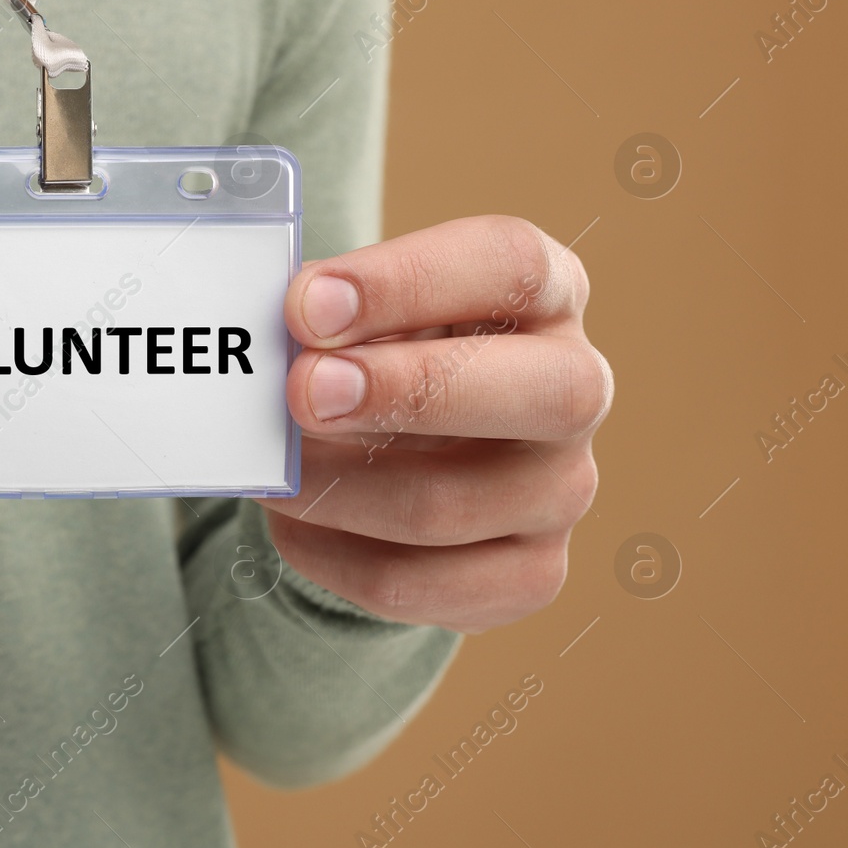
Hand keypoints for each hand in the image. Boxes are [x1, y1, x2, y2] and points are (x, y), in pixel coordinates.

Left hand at [260, 216, 610, 632]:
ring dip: (338, 488)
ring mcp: (561, 491)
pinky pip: (416, 582)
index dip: (406, 283)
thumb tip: (273, 333)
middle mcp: (575, 389)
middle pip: (547, 394)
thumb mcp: (360, 308)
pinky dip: (331, 554)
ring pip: (452, 506)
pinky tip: (291, 520)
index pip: (510, 265)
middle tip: (301, 392)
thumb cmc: (372, 349)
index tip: (306, 305)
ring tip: (272, 467)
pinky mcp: (527, 574)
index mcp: (544, 291)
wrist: (388, 448)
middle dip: (409, 393)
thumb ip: (326, 310)